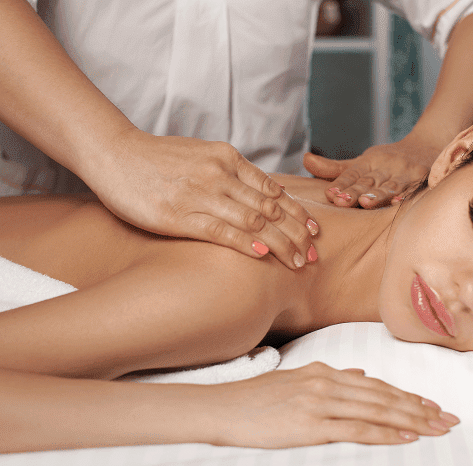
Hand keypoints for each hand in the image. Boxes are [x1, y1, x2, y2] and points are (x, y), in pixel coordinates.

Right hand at [85, 128, 318, 269]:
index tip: (314, 231)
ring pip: (254, 221)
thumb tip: (260, 192)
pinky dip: (246, 243)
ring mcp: (201, 193)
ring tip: (298, 262)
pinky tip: (264, 256)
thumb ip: (231, 172)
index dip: (297, 213)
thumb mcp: (202, 154)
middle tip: (315, 254)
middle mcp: (220, 174)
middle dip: (297, 233)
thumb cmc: (158, 158)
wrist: (114, 152)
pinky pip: (221, 230)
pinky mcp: (180, 214)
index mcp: (228, 158)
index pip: (273, 189)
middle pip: (270, 207)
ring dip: (280, 244)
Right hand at [206, 362, 459, 447]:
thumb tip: (358, 373)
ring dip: (411, 420)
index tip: (433, 405)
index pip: (378, 385)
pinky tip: (405, 437)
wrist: (225, 408)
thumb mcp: (297, 378)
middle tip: (449, 418)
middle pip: (385, 397)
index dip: (408, 396)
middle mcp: (329, 382)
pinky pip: (356, 429)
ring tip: (437, 428)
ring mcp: (321, 402)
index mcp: (326, 371)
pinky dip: (384, 433)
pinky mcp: (311, 423)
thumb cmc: (258, 397)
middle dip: (420, 409)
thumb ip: (331, 376)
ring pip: (377, 411)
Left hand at [304, 136, 441, 208]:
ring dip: (378, 194)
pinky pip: (413, 188)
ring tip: (365, 203)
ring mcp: (404, 172)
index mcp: (368, 162)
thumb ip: (334, 168)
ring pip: (389, 185)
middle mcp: (385, 165)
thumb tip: (305, 160)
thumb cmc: (388, 160)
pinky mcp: (422, 178)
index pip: (352, 174)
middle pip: (368, 181)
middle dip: (355, 191)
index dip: (341, 184)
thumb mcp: (361, 162)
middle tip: (341, 201)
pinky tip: (398, 203)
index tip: (330, 195)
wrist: (428, 146)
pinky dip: (406, 195)